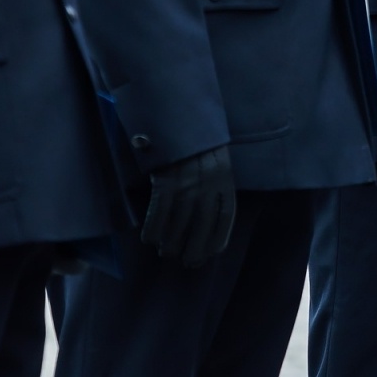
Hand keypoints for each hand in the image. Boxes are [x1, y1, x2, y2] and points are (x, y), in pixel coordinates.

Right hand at [141, 145, 235, 267]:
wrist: (176, 115)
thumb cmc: (196, 141)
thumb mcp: (216, 159)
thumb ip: (216, 184)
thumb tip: (207, 217)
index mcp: (224, 177)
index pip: (226, 215)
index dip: (219, 238)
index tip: (211, 254)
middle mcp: (208, 182)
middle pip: (203, 224)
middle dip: (195, 248)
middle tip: (187, 262)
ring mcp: (186, 182)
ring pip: (180, 222)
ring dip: (172, 243)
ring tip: (167, 253)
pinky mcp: (164, 180)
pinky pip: (159, 211)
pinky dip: (153, 229)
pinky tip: (150, 239)